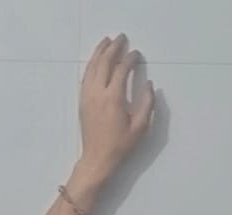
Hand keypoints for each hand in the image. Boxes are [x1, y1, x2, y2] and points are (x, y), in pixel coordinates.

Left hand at [77, 34, 154, 185]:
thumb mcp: (140, 127)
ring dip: (99, 52)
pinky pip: (86, 76)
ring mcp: (87, 95)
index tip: (136, 54)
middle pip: (104, 62)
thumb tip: (149, 84)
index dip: (130, 59)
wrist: (97, 159)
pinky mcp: (82, 100)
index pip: (121, 70)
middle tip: (121, 38)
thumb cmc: (120, 145)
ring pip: (92, 66)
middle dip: (113, 48)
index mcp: (113, 98)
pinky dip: (91, 64)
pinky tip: (95, 60)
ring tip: (106, 42)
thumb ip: (147, 104)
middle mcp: (98, 92)